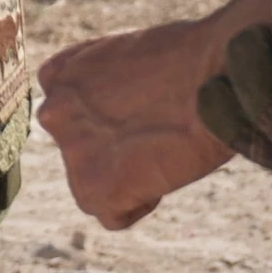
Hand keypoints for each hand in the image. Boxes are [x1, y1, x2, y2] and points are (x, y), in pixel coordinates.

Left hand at [37, 0, 271, 228]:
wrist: (216, 77)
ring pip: (98, 184)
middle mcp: (54, 112)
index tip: (140, 110)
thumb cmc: (191, 59)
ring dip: (129, 176)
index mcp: (61, 73)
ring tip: (167, 146)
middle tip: (157, 133)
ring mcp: (71, 154)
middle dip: (113, 149)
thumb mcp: (129, 57)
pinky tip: (169, 169)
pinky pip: (116, 215)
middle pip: (82, 150)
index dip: (107, 117)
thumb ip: (105, 87)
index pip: (69, 113)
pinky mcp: (93, 192)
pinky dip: (144, 203)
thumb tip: (117, 117)